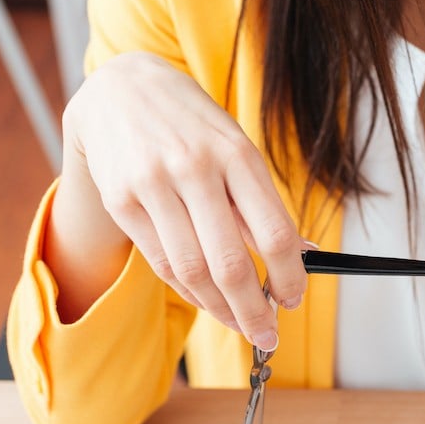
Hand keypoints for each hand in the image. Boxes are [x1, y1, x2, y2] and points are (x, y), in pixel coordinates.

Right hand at [57, 51, 306, 349]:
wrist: (122, 89)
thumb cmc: (193, 124)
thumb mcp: (236, 146)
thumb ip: (260, 201)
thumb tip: (302, 254)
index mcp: (236, 152)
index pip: (272, 231)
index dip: (289, 275)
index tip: (296, 298)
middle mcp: (195, 168)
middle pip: (229, 262)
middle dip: (254, 309)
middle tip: (268, 334)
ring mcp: (153, 185)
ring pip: (192, 270)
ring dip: (220, 309)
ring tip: (240, 323)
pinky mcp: (122, 201)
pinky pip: (161, 263)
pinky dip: (188, 290)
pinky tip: (207, 300)